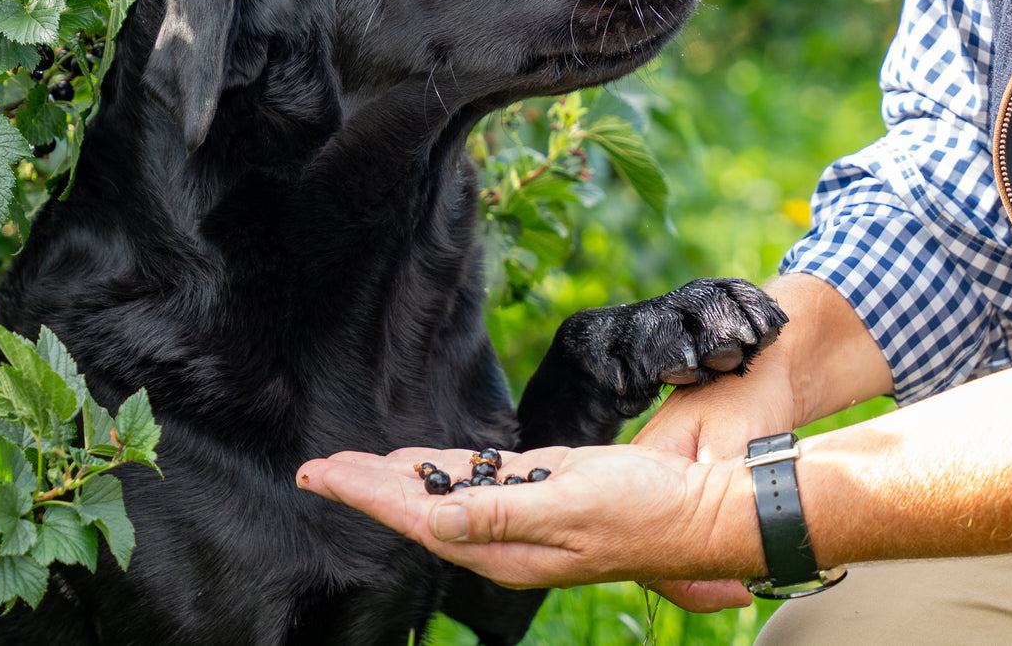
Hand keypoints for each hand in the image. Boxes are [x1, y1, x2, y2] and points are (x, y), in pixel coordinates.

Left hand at [296, 445, 758, 591]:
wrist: (697, 509)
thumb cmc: (643, 512)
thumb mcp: (569, 507)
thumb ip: (498, 515)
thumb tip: (434, 523)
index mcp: (503, 548)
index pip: (416, 521)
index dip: (365, 496)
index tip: (321, 475)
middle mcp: (502, 538)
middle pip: (417, 510)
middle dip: (365, 488)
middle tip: (314, 467)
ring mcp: (519, 516)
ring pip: (440, 494)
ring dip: (394, 479)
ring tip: (348, 465)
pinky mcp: (538, 491)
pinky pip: (474, 480)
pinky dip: (439, 468)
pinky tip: (415, 462)